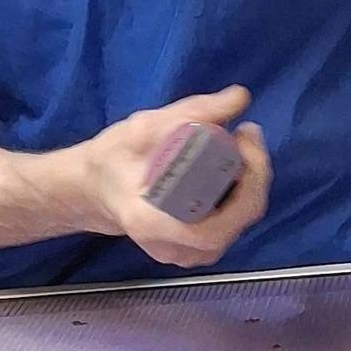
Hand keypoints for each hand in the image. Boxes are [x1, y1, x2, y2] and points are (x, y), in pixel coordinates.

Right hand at [60, 87, 271, 268]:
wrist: (96, 189)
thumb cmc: (113, 159)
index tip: (242, 137)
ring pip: (238, 223)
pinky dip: (240, 193)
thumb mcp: (144, 128)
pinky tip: (234, 166)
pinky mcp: (194, 248)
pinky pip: (230, 223)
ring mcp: (186, 253)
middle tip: (247, 134)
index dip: (246, 185)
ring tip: (241, 145)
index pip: (217, 225)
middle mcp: (173, 248)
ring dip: (250, 182)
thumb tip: (240, 97)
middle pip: (237, 221)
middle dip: (254, 174)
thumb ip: (192, 112)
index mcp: (154, 224)